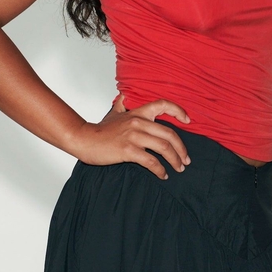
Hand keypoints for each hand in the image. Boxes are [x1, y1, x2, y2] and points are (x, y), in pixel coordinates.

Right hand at [72, 95, 191, 178]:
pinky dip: (160, 170)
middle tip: (186, 160)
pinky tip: (163, 175)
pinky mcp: (128, 150)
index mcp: (137, 113)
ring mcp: (133, 136)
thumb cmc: (99, 130)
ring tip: (179, 169)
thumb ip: (121, 105)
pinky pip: (151, 161)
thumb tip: (123, 96)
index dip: (179, 111)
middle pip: (169, 133)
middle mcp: (138, 122)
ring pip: (163, 148)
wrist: (83, 139)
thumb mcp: (113, 113)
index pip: (163, 105)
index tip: (188, 121)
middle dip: (182, 149)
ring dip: (175, 160)